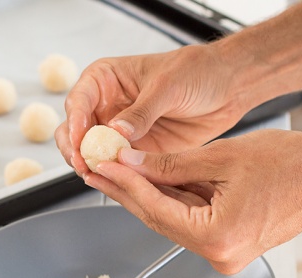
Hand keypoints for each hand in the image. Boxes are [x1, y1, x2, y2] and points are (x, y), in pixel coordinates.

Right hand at [55, 45, 246, 178]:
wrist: (227, 88)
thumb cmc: (197, 71)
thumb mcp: (168, 85)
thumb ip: (141, 111)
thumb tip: (117, 131)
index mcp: (105, 81)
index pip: (78, 101)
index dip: (75, 123)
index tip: (80, 140)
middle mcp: (105, 108)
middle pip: (73, 132)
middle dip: (75, 150)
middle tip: (85, 164)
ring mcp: (117, 133)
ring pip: (89, 154)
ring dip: (91, 166)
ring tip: (98, 175)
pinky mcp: (133, 153)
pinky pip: (115, 168)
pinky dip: (112, 176)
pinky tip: (115, 182)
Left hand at [91, 128, 301, 273]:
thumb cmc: (292, 163)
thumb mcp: (223, 158)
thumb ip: (172, 165)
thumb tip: (132, 163)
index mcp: (217, 237)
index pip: (156, 209)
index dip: (126, 185)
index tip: (103, 166)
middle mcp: (219, 254)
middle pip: (159, 219)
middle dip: (127, 191)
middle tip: (97, 169)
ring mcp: (225, 252)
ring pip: (172, 219)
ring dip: (145, 195)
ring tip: (115, 171)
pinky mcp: (229, 244)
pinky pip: (190, 220)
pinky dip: (170, 200)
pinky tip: (146, 181)